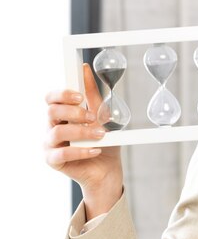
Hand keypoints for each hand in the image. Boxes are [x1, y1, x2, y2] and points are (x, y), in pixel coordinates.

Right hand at [45, 63, 122, 217]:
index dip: (62, 94)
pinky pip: (62, 153)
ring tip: (100, 135)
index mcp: (61, 114)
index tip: (79, 96)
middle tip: (93, 118)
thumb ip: (93, 96)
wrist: (107, 168)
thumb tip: (85, 70)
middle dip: (74, 112)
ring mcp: (49, 144)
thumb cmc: (102, 141)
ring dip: (82, 132)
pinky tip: (96, 150)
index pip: (50, 98)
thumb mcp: (101, 115)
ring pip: (57, 132)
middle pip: (51, 112)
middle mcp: (51, 127)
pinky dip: (81, 151)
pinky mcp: (53, 160)